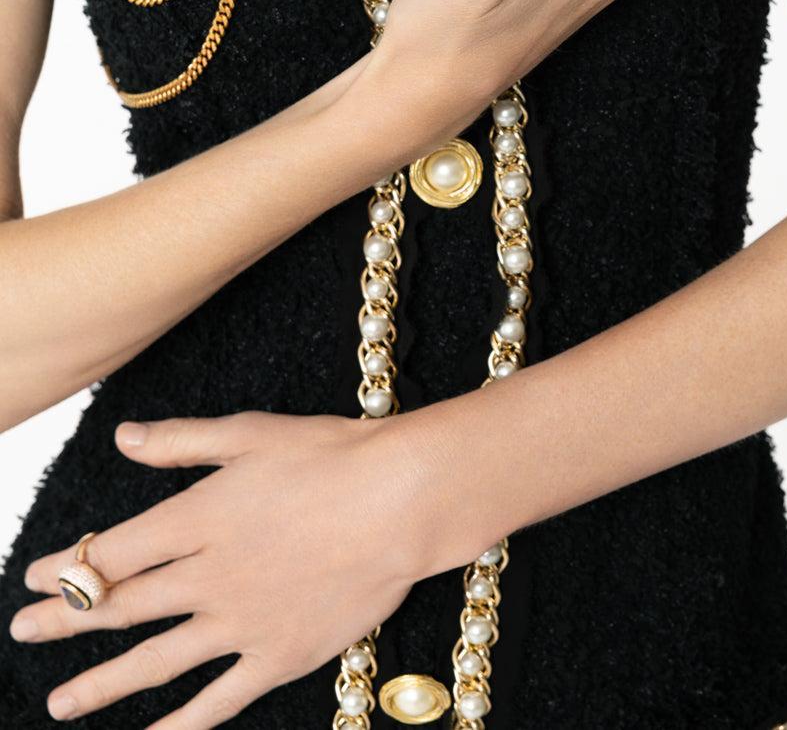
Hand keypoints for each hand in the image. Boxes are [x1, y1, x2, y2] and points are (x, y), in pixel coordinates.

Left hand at [9, 412, 446, 727]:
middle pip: (120, 605)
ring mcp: (240, 622)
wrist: (400, 501)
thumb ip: (182, 441)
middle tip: (22, 634)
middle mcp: (207, 576)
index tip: (33, 577)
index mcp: (196, 518)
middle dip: (64, 621)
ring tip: (61, 705)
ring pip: (155, 660)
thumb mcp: (250, 433)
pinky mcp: (277, 655)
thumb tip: (124, 439)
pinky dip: (182, 725)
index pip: (111, 552)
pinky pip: (219, 700)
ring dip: (102, 683)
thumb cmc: (331, 456)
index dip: (67, 567)